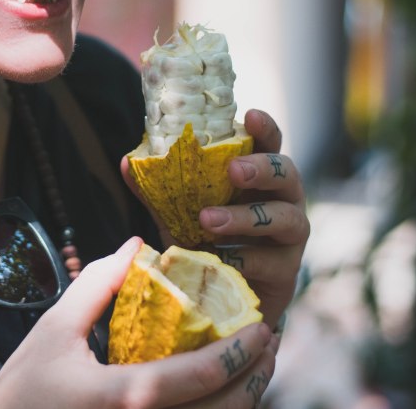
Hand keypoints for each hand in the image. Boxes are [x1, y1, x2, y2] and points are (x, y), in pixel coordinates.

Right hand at [0, 238, 277, 408]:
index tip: (260, 326)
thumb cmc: (23, 389)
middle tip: (267, 346)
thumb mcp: (55, 329)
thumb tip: (136, 245)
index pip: (199, 377)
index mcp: (124, 397)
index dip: (238, 352)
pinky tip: (220, 396)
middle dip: (255, 378)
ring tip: (253, 368)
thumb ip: (98, 284)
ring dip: (243, 402)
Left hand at [119, 110, 309, 330]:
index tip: (248, 116)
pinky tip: (218, 259)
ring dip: (246, 217)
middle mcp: (281, 201)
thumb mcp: (176, 214)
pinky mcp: (287, 271)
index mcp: (257, 178)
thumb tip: (127, 161)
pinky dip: (242, 258)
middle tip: (234, 171)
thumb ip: (156, 189)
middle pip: (288, 174)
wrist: (221, 299)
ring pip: (284, 218)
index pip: (269, 144)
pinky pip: (271, 261)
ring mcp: (288, 237)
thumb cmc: (206, 243)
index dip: (264, 128)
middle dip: (263, 169)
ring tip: (208, 220)